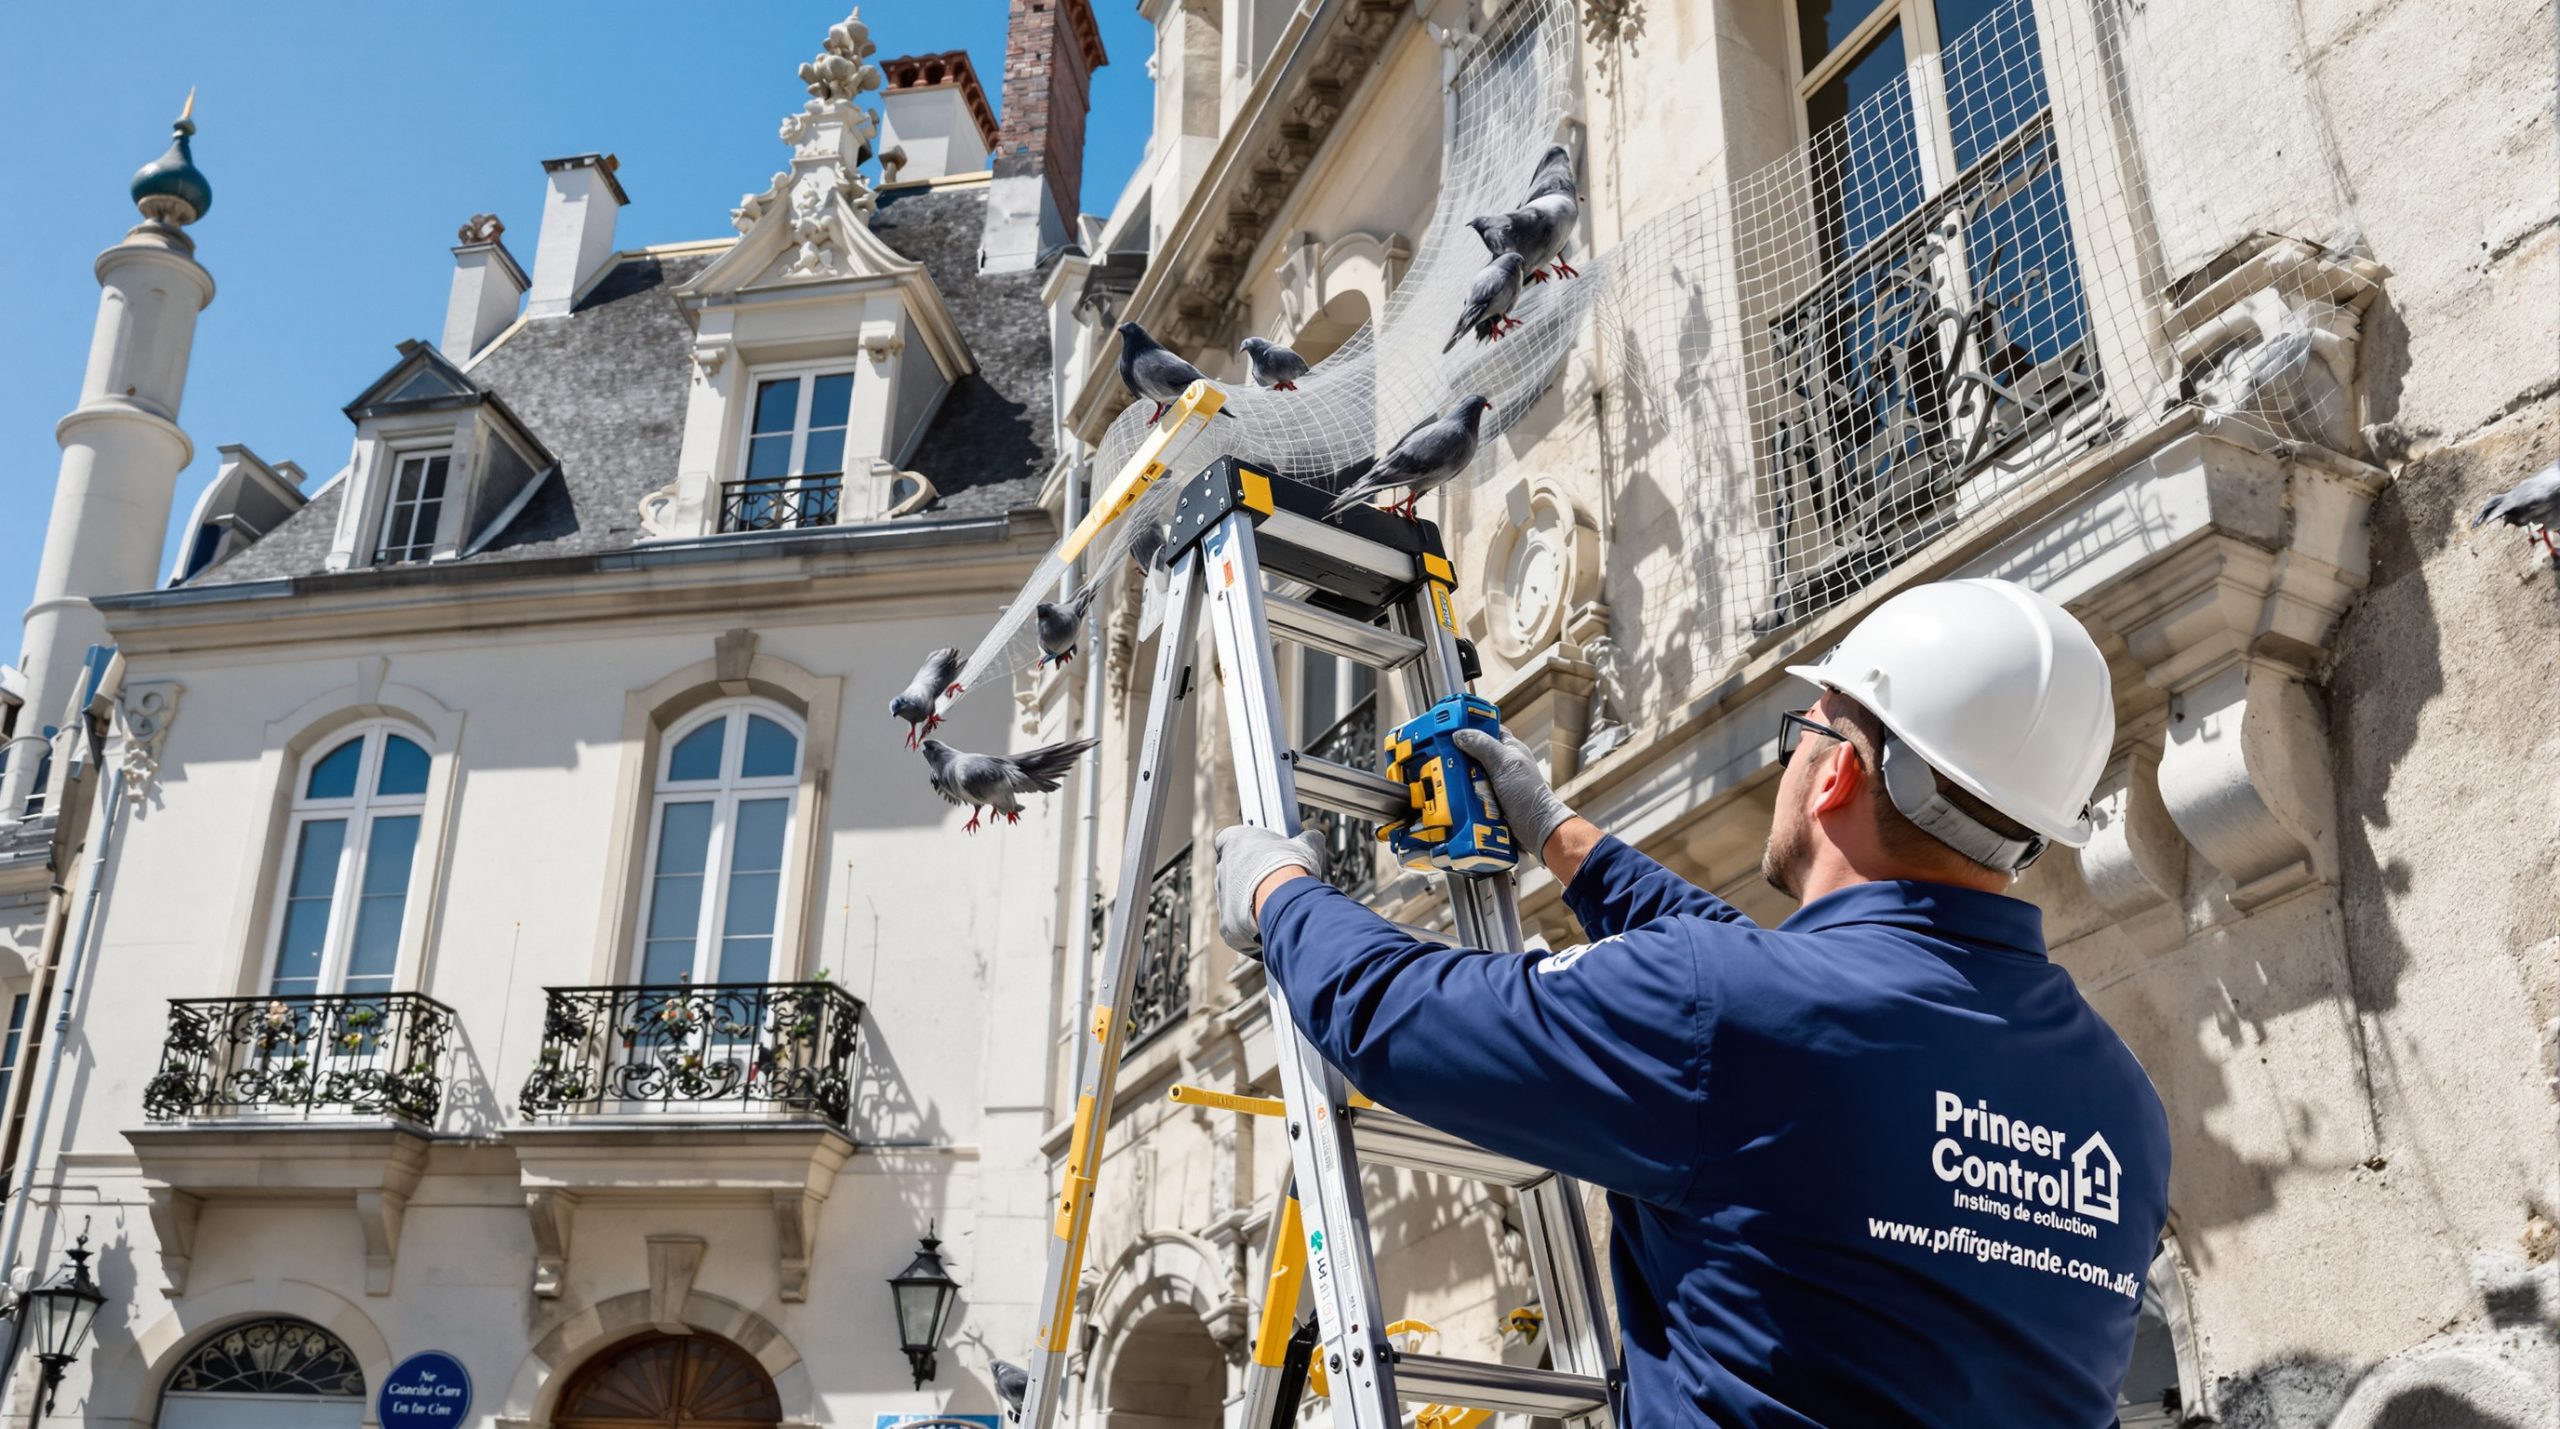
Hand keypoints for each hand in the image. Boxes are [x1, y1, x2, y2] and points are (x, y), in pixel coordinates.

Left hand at [1213, 825, 1328, 952]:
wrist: (1285, 900)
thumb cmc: (1290, 866)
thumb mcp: (1305, 845)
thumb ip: (1306, 839)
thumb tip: (1314, 837)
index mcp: (1233, 842)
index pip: (1228, 840)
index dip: (1245, 848)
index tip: (1261, 854)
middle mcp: (1222, 869)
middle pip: (1231, 873)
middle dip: (1249, 878)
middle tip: (1272, 883)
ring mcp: (1222, 898)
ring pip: (1233, 900)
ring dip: (1250, 903)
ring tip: (1275, 905)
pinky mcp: (1227, 924)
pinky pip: (1236, 925)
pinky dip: (1250, 927)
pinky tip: (1270, 923)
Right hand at [1453, 728, 1575, 866]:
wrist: (1536, 827)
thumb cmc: (1528, 793)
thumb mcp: (1504, 763)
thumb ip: (1482, 746)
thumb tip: (1460, 734)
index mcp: (1509, 748)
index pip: (1487, 729)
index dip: (1471, 726)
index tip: (1451, 726)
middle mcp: (1501, 764)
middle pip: (1472, 753)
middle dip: (1460, 756)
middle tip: (1445, 757)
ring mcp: (1494, 783)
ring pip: (1469, 774)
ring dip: (1460, 778)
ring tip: (1450, 779)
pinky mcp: (1488, 800)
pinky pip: (1470, 793)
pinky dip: (1463, 794)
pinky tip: (1456, 796)